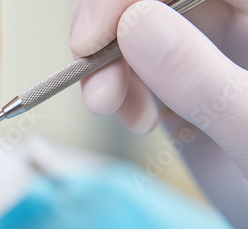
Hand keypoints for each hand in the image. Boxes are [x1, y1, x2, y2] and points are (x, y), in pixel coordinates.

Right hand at [70, 0, 247, 228]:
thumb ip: (202, 80)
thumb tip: (133, 22)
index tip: (91, 40)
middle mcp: (237, 18)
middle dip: (110, 27)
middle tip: (94, 80)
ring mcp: (210, 44)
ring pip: (136, 21)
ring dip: (108, 60)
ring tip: (109, 106)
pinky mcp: (185, 73)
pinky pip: (136, 58)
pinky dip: (117, 82)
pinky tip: (132, 115)